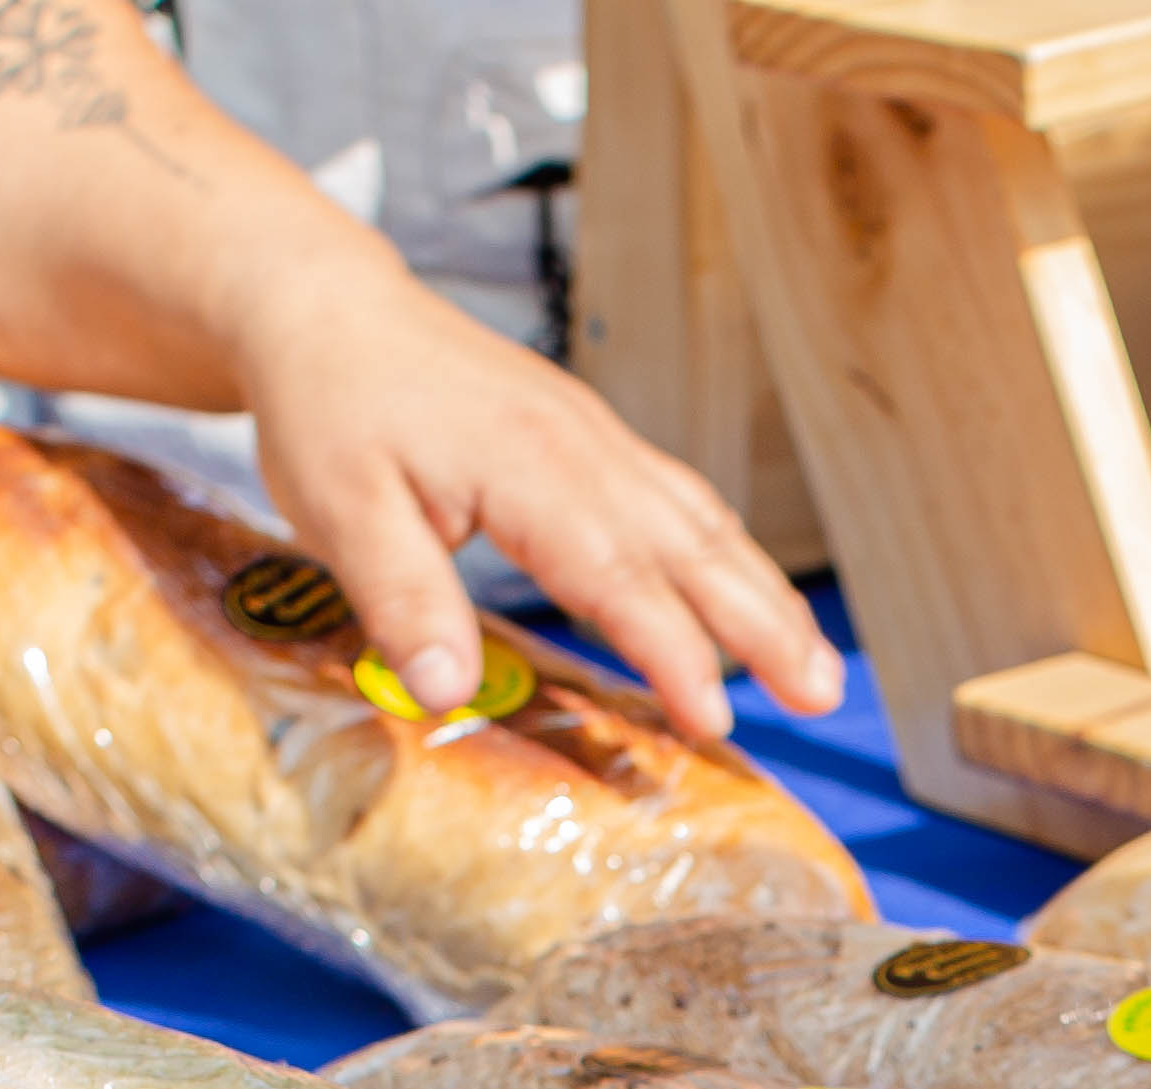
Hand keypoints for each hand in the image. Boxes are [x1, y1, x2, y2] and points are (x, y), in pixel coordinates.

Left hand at [234, 243, 845, 745]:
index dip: (673, 653)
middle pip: (697, 548)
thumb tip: (449, 689)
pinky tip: (752, 595)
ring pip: (705, 523)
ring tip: (817, 669)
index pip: (620, 576)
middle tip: (824, 697)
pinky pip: (681, 500)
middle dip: (769, 627)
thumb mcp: (340, 508)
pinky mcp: (593, 439)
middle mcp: (584, 450)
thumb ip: (403, 598)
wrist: (326, 306)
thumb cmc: (331, 404)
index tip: (713, 719)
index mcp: (529, 468)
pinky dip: (731, 555)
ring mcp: (597, 440)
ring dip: (768, 598)